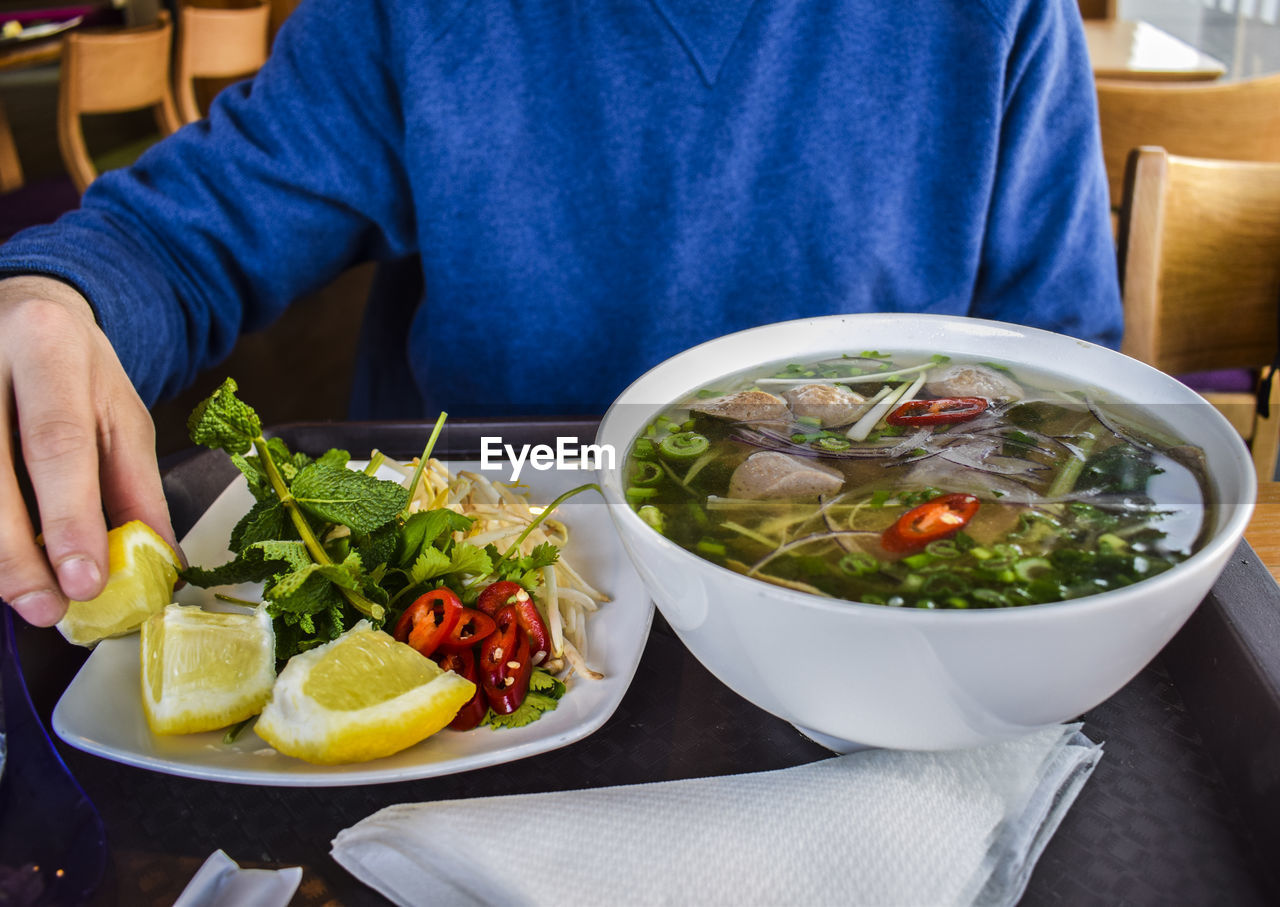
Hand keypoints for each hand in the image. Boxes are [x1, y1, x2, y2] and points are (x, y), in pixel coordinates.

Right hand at [0, 275, 175, 626]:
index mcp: (49, 347)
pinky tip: (2, 563)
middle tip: (46, 607)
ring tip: (24, 596)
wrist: (23, 310)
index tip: (85, 580)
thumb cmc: (75, 370)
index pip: (57, 442)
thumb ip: (135, 486)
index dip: (69, 517)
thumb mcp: (121, 414)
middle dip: (17, 552)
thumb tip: (160, 563)